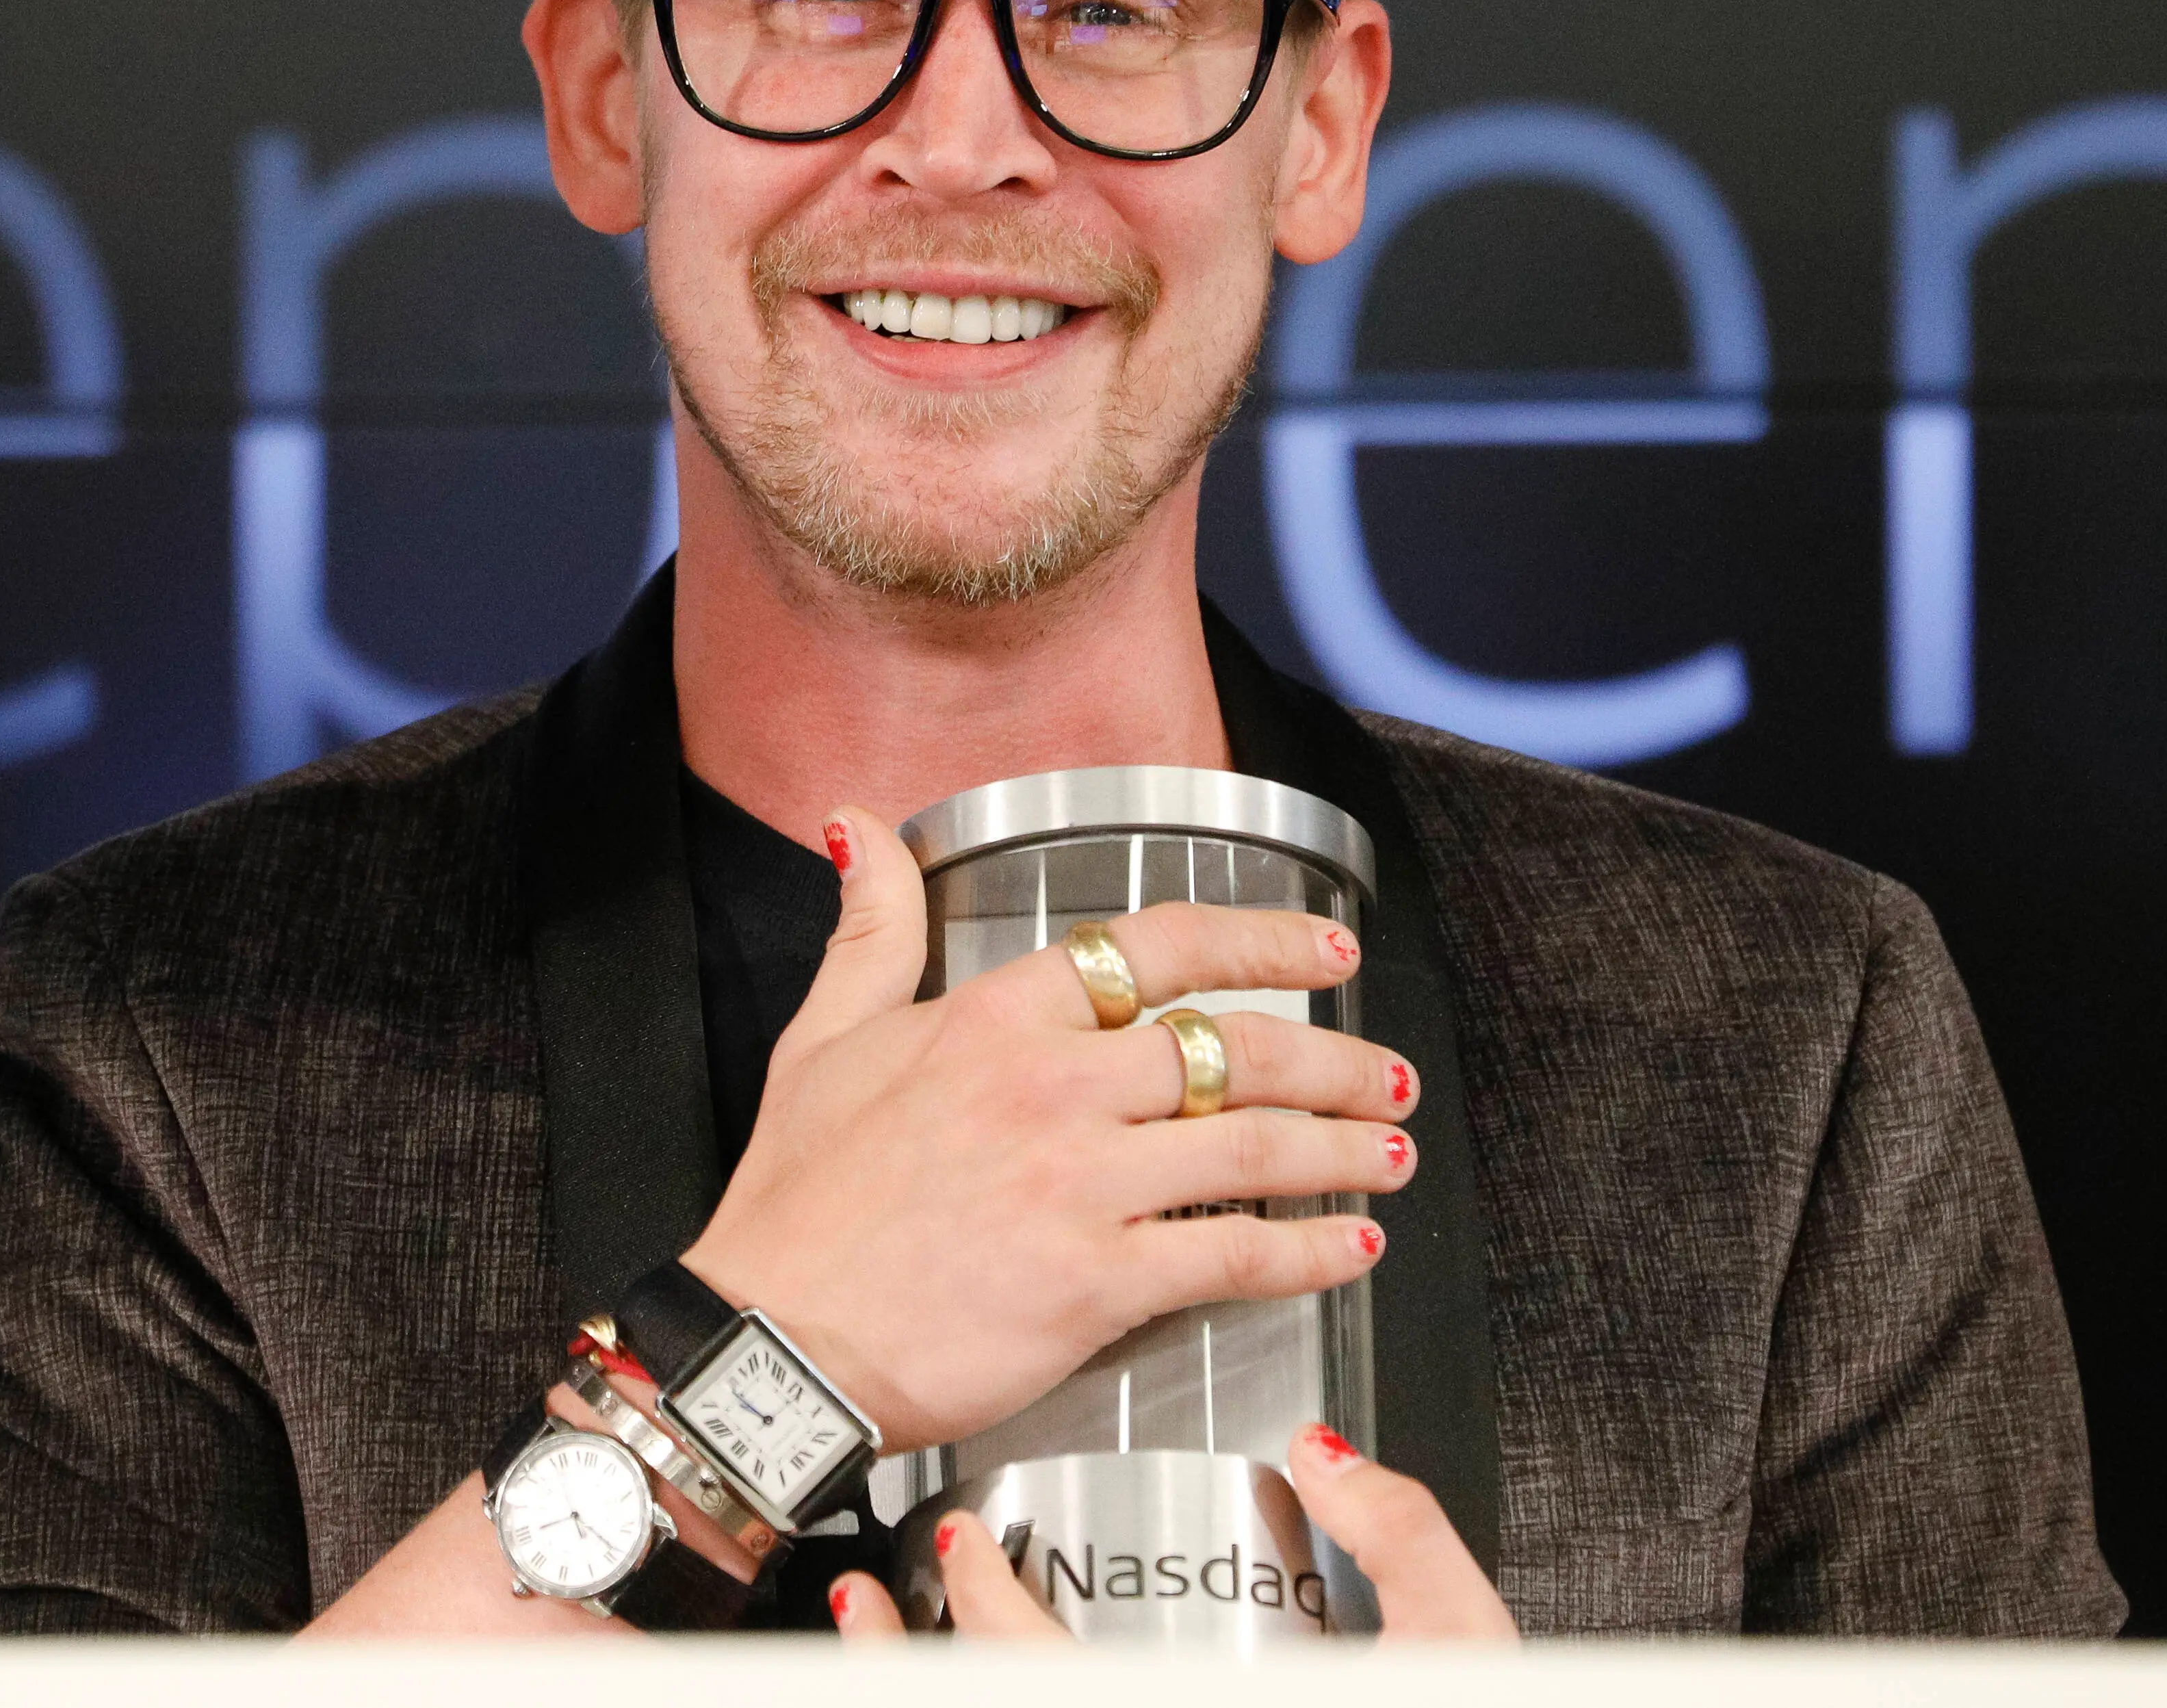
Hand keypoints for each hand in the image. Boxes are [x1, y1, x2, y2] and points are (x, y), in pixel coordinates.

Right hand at [680, 806, 1419, 1453]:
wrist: (774, 1341)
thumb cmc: (796, 1202)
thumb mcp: (820, 1038)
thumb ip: (870, 928)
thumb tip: (858, 824)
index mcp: (997, 1016)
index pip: (1161, 946)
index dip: (1264, 941)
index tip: (1326, 949)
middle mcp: (1053, 1086)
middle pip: (1237, 1048)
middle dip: (1336, 1060)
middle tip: (1386, 1075)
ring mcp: (1080, 1185)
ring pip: (1254, 1148)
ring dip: (1346, 1150)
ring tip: (1392, 1154)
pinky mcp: (1094, 1283)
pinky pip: (1233, 1256)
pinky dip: (1310, 1253)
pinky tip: (1352, 1249)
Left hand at [825, 1425, 1517, 1642]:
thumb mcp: (1457, 1640)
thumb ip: (1401, 1539)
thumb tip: (1323, 1451)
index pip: (1045, 1675)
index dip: (988, 1609)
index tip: (965, 1546)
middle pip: (985, 1707)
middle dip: (899, 1658)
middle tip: (873, 1587)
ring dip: (902, 1683)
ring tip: (863, 1624)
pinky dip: (941, 1691)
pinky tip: (927, 1650)